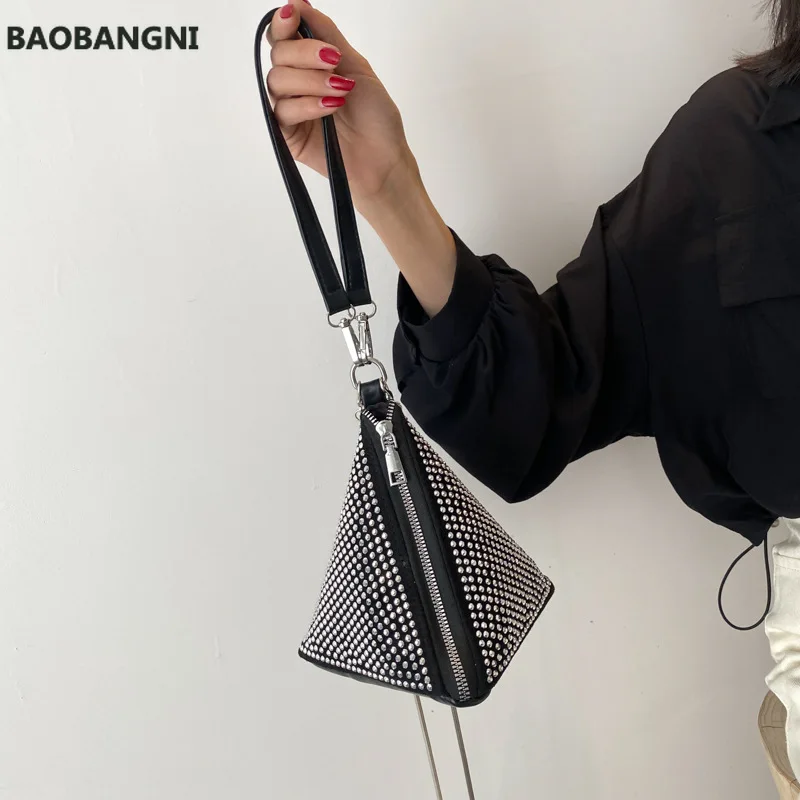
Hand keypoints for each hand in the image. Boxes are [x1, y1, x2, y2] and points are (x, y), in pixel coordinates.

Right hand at [265, 1, 413, 206]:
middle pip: (278, 54)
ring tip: (340, 91)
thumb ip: (327, 33)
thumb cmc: (376, 117)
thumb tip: (299, 3)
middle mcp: (296, 84)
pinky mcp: (287, 135)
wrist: (383, 159)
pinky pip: (282, 111)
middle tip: (334, 62)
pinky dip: (307, 105)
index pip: (283, 37)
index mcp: (310, 64)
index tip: (293, 16)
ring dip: (311, 81)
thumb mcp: (356, 65)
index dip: (283, 23)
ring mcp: (291, 109)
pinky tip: (330, 108)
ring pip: (277, 80)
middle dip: (306, 54)